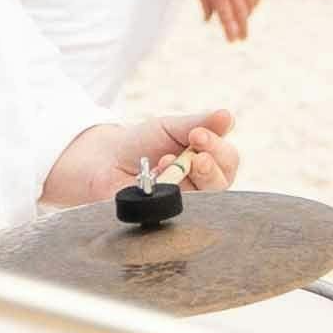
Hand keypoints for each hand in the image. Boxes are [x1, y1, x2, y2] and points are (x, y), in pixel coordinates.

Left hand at [49, 108, 240, 207]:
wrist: (104, 161)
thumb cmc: (140, 143)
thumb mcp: (170, 127)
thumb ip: (199, 123)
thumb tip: (227, 116)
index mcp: (206, 160)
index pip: (227, 159)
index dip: (217, 147)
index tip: (197, 135)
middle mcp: (200, 185)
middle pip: (222, 183)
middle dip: (210, 168)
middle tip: (195, 156)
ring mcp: (184, 203)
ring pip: (203, 200)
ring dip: (187, 179)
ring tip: (166, 162)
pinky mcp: (166, 217)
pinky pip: (176, 211)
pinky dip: (166, 192)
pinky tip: (154, 179)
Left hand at [190, 0, 265, 43]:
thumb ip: (205, 1)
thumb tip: (207, 17)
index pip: (226, 18)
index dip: (230, 31)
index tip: (232, 40)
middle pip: (241, 15)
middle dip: (242, 29)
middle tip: (243, 38)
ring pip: (250, 6)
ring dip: (247, 16)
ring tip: (244, 22)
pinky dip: (254, 3)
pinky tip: (252, 6)